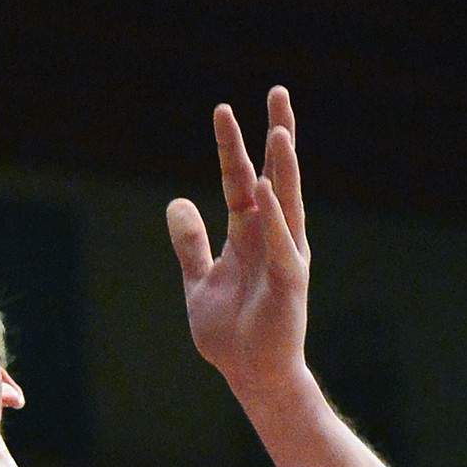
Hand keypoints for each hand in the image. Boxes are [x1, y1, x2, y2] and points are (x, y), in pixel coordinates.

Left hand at [166, 87, 309, 402]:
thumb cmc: (231, 332)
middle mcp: (271, 237)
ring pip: (286, 201)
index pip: (241, 179)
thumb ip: (190, 243)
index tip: (224, 109)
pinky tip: (270, 189)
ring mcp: (283, 256)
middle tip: (278, 91)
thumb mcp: (199, 280)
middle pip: (274, 176)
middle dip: (276, 134)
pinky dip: (275, 216)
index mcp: (249, 234)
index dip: (232, 146)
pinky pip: (281, 243)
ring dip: (284, 166)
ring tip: (280, 129)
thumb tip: (177, 202)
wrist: (250, 374)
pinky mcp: (289, 282)